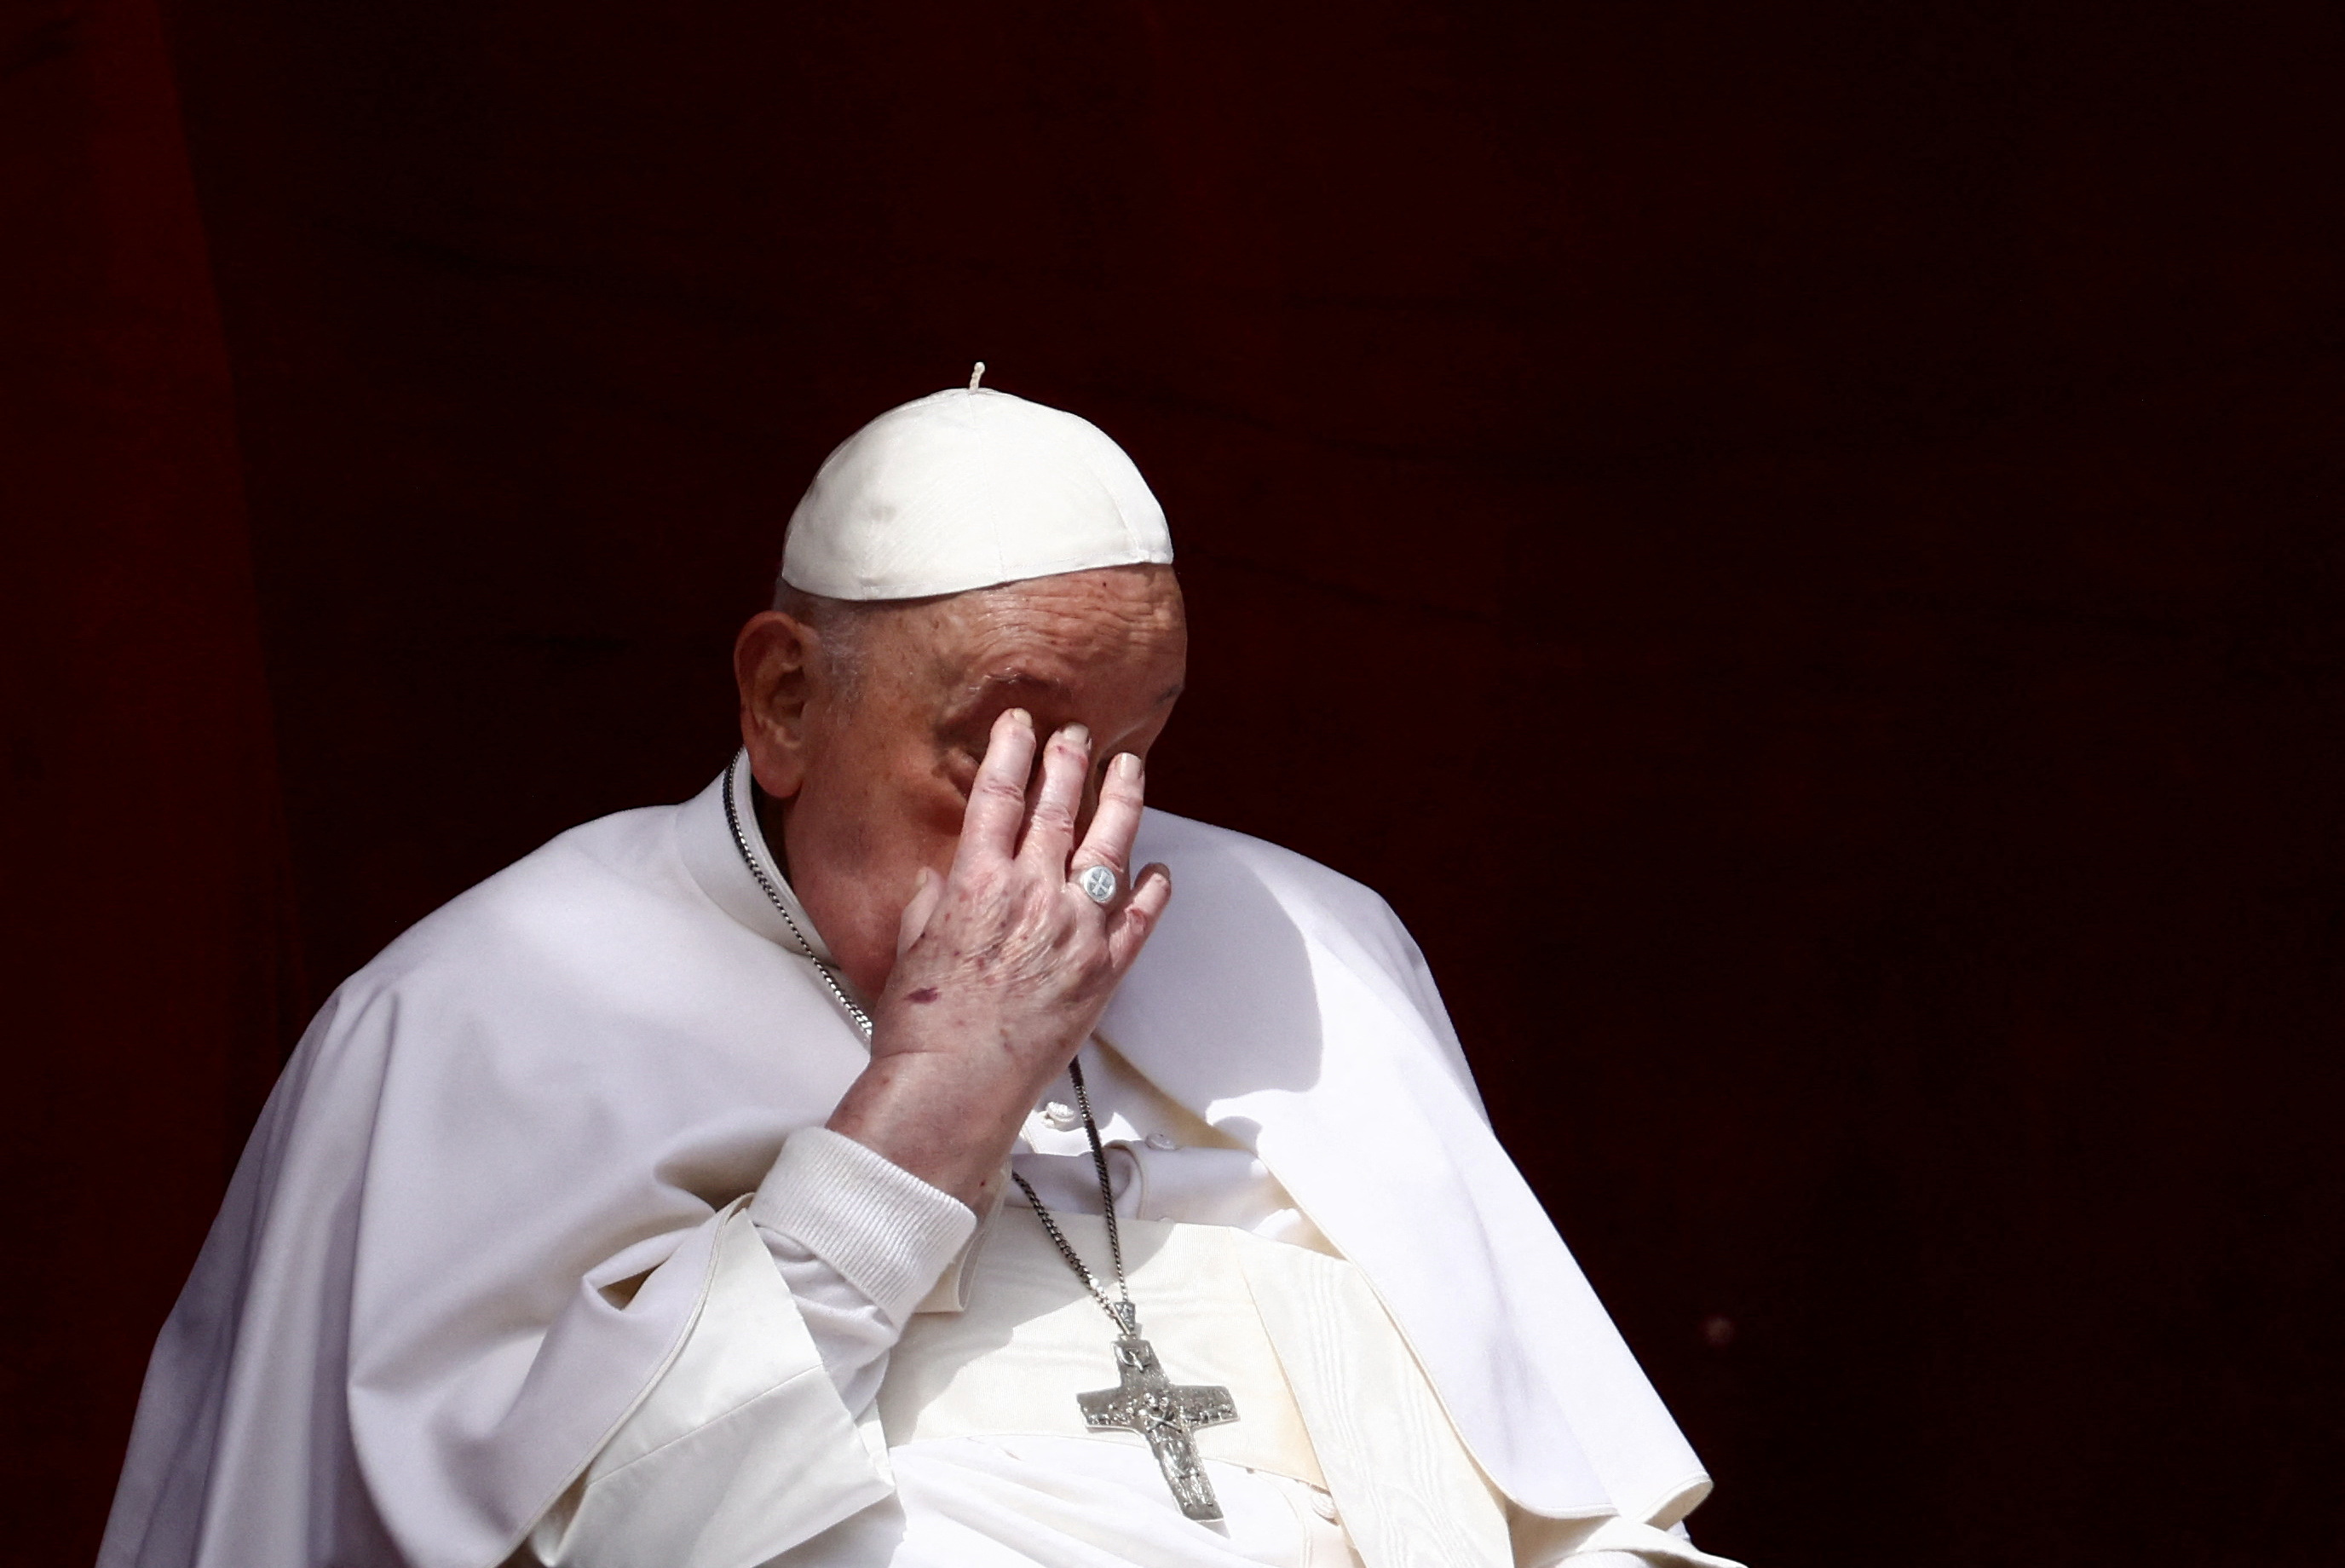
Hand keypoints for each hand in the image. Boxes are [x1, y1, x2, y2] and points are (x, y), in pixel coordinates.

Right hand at [823, 709, 1172, 1208]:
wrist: (955, 1087)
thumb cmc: (923, 1029)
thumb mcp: (910, 949)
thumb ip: (928, 904)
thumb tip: (937, 879)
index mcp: (976, 883)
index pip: (998, 796)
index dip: (1011, 751)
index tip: (1021, 725)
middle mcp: (1032, 895)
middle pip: (1058, 808)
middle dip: (1070, 762)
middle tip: (1080, 733)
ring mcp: (1076, 930)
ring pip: (1109, 846)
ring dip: (1121, 800)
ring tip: (1130, 768)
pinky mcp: (1105, 970)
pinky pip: (1140, 917)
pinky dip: (1153, 889)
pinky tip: (1159, 868)